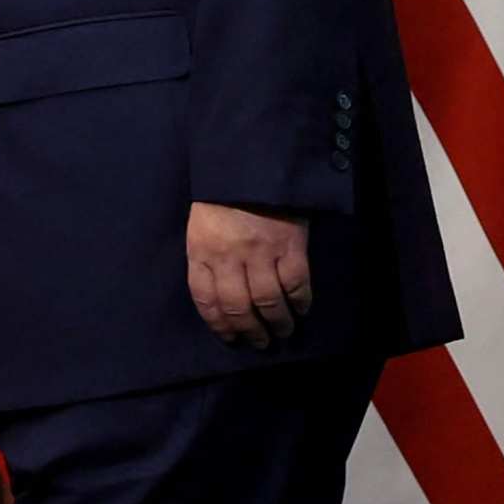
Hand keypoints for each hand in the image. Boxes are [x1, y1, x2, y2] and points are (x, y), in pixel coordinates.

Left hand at [188, 202, 313, 349]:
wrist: (253, 160)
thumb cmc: (224, 192)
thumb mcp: (202, 223)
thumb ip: (207, 255)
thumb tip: (217, 292)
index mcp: (202, 250)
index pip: (205, 299)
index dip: (218, 324)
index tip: (229, 337)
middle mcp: (229, 257)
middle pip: (237, 307)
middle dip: (249, 331)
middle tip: (259, 343)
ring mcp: (260, 252)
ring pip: (268, 302)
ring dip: (276, 324)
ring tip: (282, 333)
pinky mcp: (290, 245)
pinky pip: (295, 284)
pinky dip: (300, 302)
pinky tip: (301, 310)